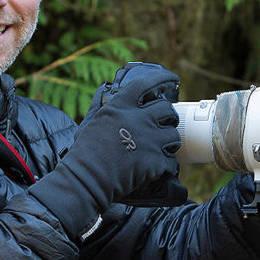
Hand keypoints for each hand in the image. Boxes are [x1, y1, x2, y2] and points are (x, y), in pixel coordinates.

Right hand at [29, 63, 182, 238]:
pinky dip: (166, 166)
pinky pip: (171, 162)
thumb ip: (100, 104)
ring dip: (169, 143)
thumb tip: (104, 90)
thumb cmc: (84, 153)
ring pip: (174, 136)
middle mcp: (137, 119)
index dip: (164, 79)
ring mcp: (148, 141)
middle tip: (164, 125)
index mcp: (120, 107)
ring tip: (160, 149)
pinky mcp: (154, 162)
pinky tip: (157, 168)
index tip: (173, 80)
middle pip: (167, 110)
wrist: (86, 180)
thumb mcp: (90, 122)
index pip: (147, 84)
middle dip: (169, 117)